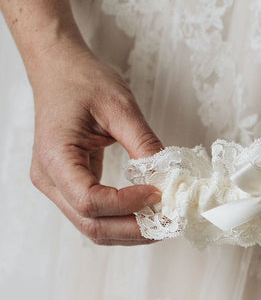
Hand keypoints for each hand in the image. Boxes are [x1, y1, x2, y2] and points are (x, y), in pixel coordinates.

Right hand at [27, 40, 163, 245]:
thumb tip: (170, 178)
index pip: (90, 201)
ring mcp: (56, 185)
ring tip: (164, 220)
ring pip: (94, 227)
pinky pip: (95, 214)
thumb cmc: (84, 81)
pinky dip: (123, 219)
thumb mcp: (120, 107)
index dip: (129, 204)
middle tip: (172, 221)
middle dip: (135, 229)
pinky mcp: (69, 184)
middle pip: (92, 224)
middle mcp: (49, 179)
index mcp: (55, 157)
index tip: (160, 193)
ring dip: (131, 230)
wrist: (60, 69)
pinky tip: (148, 212)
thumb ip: (144, 144)